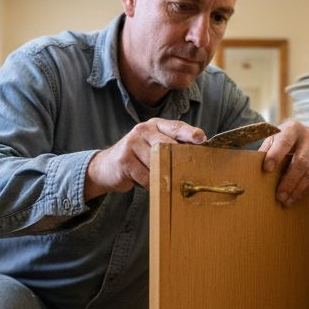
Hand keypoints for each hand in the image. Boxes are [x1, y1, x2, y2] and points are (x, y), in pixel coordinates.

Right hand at [85, 117, 205, 198]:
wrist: (107, 166)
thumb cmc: (138, 157)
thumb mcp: (154, 146)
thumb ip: (172, 146)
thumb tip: (198, 156)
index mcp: (155, 125)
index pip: (175, 127)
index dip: (189, 133)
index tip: (201, 139)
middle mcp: (143, 130)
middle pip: (167, 145)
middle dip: (178, 159)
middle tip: (187, 171)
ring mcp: (132, 143)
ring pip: (157, 163)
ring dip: (162, 175)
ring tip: (163, 180)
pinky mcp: (124, 159)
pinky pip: (146, 176)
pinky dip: (151, 184)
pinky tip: (149, 184)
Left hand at [259, 121, 308, 206]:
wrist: (304, 134)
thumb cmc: (283, 141)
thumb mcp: (273, 140)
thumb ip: (266, 151)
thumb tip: (257, 170)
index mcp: (292, 128)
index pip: (284, 143)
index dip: (275, 156)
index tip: (266, 170)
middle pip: (300, 163)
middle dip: (288, 182)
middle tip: (279, 197)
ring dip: (298, 190)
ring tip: (287, 201)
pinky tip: (299, 196)